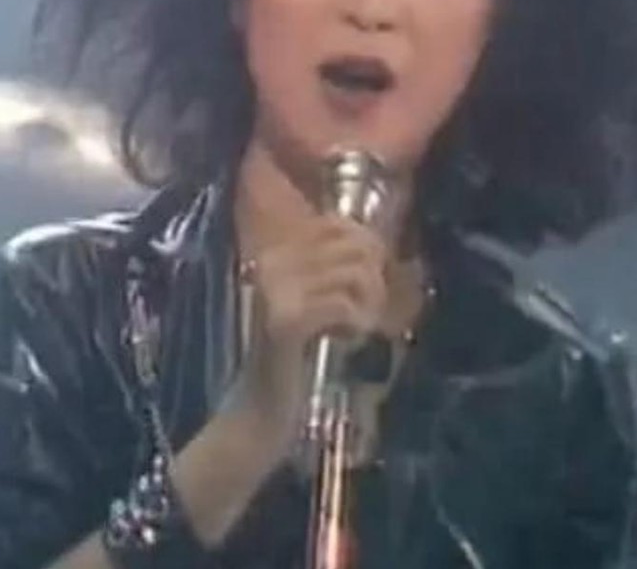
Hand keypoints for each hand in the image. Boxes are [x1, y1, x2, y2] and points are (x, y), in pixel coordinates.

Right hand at [232, 216, 388, 447]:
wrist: (261, 410)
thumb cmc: (294, 355)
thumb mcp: (312, 300)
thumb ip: (333, 267)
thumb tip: (375, 242)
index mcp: (274, 252)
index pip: (337, 225)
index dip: (367, 249)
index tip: (367, 284)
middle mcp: (272, 263)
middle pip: (354, 245)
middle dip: (375, 278)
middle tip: (367, 311)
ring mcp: (277, 290)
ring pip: (356, 272)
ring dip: (369, 303)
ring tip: (359, 326)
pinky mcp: (287, 321)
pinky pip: (345, 304)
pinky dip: (358, 323)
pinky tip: (348, 340)